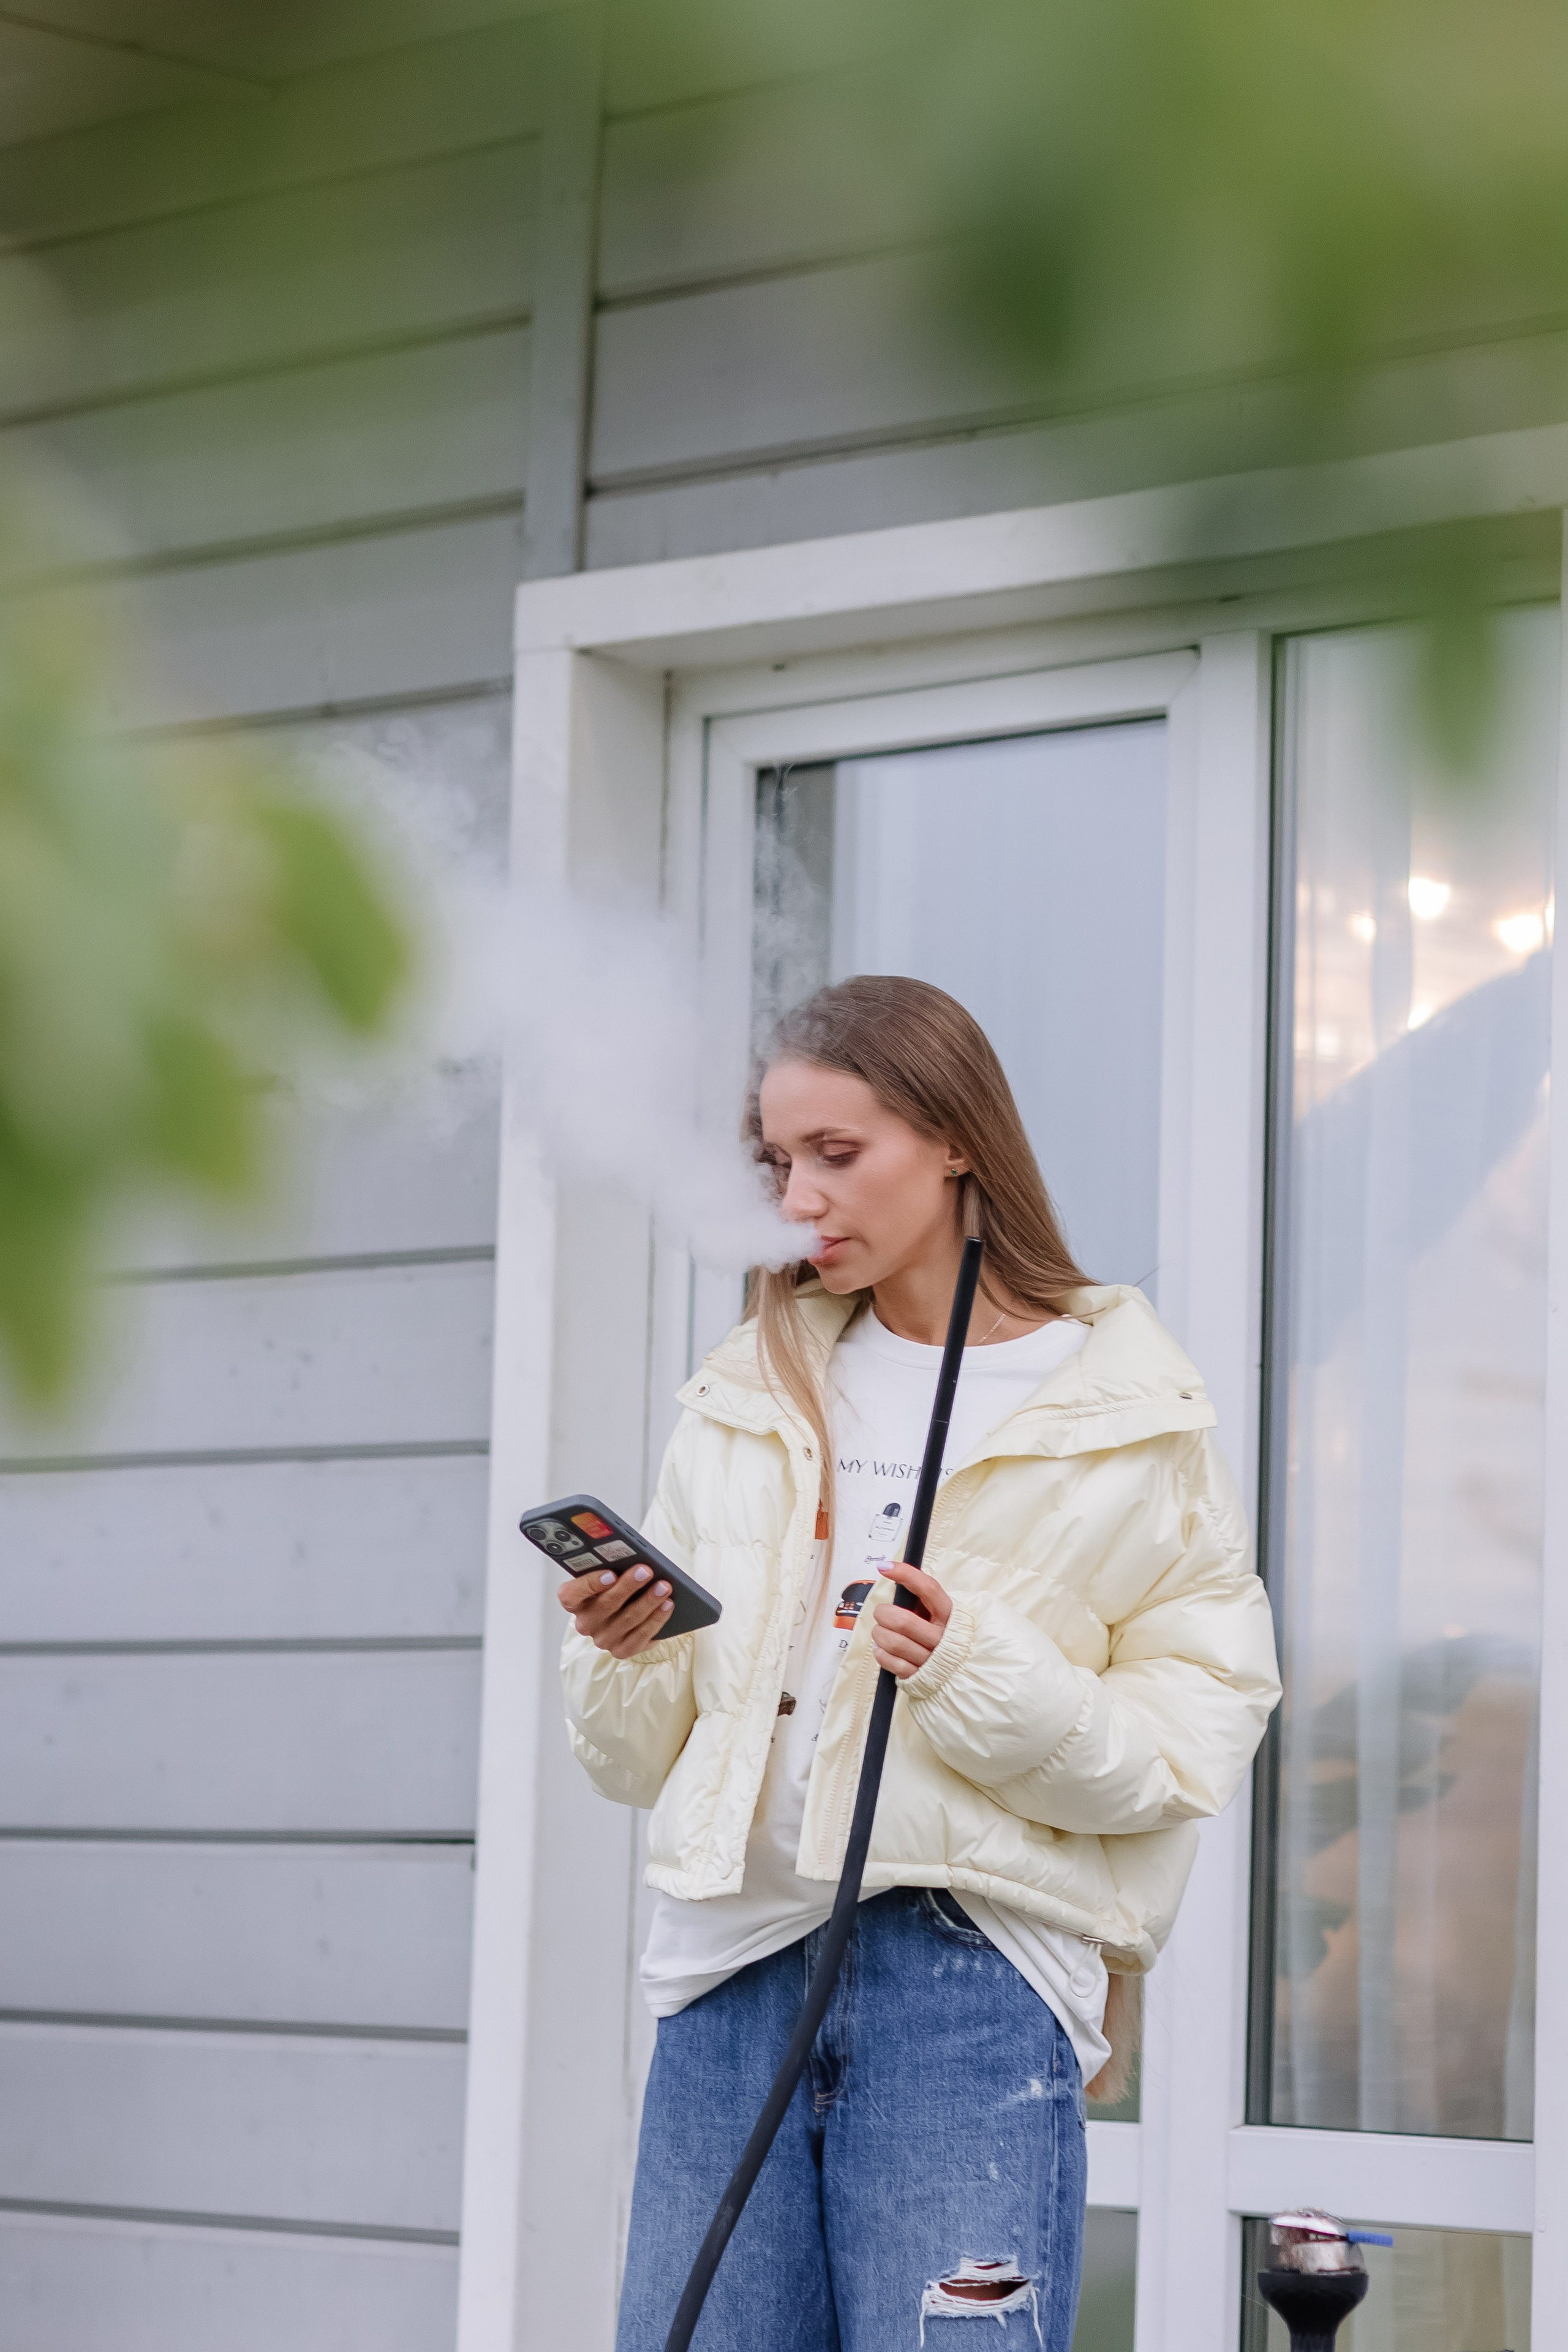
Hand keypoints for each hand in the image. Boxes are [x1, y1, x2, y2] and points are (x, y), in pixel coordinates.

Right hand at [558, 1562, 673, 1656]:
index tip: (611, 1573)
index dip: (591, 1584)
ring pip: (628, 1620)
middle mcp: (585, 1623)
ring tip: (664, 1587)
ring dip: (649, 1601)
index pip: (571, 1594)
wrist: (624, 1615)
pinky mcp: (621, 1650)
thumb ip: (611, 1568)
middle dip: (629, 1586)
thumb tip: (633, 1560)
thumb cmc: (614, 1588)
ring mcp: (603, 1639)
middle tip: (647, 1571)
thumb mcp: (606, 1575)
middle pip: (606, 1604)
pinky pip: (641, 1636)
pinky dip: (657, 1619)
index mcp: (574, 1602)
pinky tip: (667, 1605)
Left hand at [870, 1562, 950, 1679]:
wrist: (958, 1672)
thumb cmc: (942, 1636)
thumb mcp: (938, 1613)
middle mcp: (943, 1638)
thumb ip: (920, 1598)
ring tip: (881, 1632)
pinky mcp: (919, 1676)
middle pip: (903, 1620)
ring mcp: (931, 1659)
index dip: (906, 1574)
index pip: (929, 1589)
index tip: (885, 1568)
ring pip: (893, 1642)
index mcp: (950, 1616)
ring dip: (879, 1634)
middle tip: (881, 1613)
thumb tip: (890, 1572)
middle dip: (883, 1614)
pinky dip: (880, 1653)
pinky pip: (891, 1662)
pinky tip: (883, 1648)